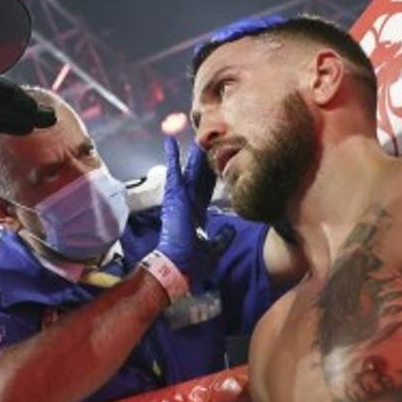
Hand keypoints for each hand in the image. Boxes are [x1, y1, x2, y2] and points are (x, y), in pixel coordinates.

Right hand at [156, 138, 220, 289]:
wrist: (180, 266)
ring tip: (197, 135)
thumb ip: (223, 236)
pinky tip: (170, 140)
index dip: (214, 174)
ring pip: (189, 169)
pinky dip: (171, 156)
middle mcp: (188, 202)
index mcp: (197, 212)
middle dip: (205, 159)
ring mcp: (180, 197)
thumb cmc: (194, 261)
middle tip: (211, 140)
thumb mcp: (215, 247)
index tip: (219, 161)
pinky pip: (173, 171)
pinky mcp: (173, 196)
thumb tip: (231, 229)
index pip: (207, 188)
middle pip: (200, 175)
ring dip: (193, 154)